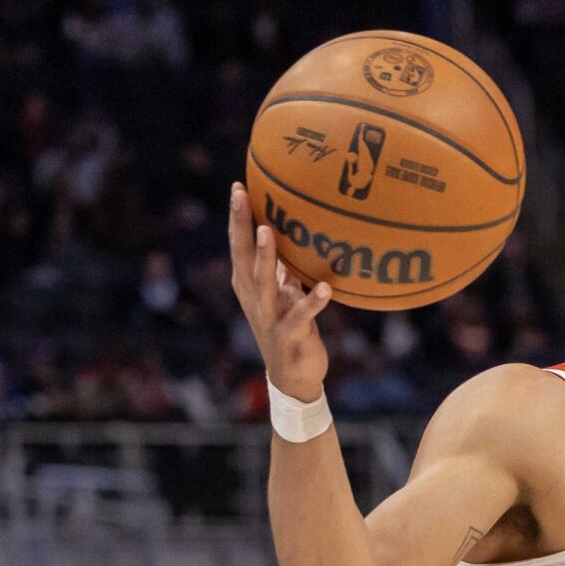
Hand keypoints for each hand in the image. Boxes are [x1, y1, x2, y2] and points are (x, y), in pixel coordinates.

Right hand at [227, 182, 331, 400]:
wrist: (293, 378)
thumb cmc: (290, 329)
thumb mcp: (284, 294)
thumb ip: (284, 268)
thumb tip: (291, 238)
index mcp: (249, 285)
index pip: (239, 246)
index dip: (238, 218)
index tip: (239, 187)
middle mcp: (254, 297)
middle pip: (243, 256)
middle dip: (241, 225)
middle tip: (241, 195)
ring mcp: (269, 317)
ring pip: (264, 282)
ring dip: (266, 257)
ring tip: (268, 230)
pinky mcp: (289, 336)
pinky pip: (301, 316)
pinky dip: (312, 303)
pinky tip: (325, 288)